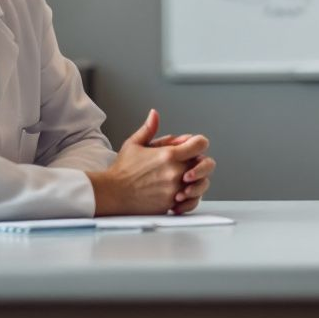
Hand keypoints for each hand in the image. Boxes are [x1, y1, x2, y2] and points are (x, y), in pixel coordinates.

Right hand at [87, 109, 207, 215]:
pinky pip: (191, 201)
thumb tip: (154, 114)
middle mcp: (175, 172)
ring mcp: (174, 189)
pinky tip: (181, 194)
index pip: (200, 144)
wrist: (112, 193)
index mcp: (169, 155)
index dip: (199, 143)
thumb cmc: (122, 170)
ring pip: (202, 184)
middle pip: (206, 164)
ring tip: (185, 180)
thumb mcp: (134, 144)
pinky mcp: (171, 204)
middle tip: (193, 164)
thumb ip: (149, 128)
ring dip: (197, 181)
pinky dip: (190, 198)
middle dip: (201, 163)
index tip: (193, 146)